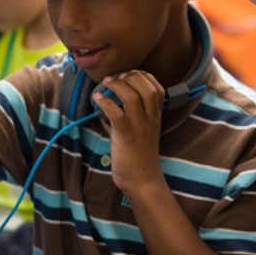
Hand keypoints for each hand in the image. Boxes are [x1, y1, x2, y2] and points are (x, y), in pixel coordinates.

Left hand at [92, 70, 167, 199]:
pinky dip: (105, 101)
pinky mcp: (126, 135)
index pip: (158, 88)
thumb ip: (125, 116)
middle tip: (117, 77)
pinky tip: (97, 98)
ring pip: (133, 96)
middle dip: (131, 76)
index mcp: (156, 117)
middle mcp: (151, 119)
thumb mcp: (138, 132)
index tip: (130, 74)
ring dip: (118, 85)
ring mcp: (140, 126)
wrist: (142, 180)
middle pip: (147, 88)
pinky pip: (116, 112)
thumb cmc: (137, 156)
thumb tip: (106, 102)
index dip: (144, 76)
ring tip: (106, 83)